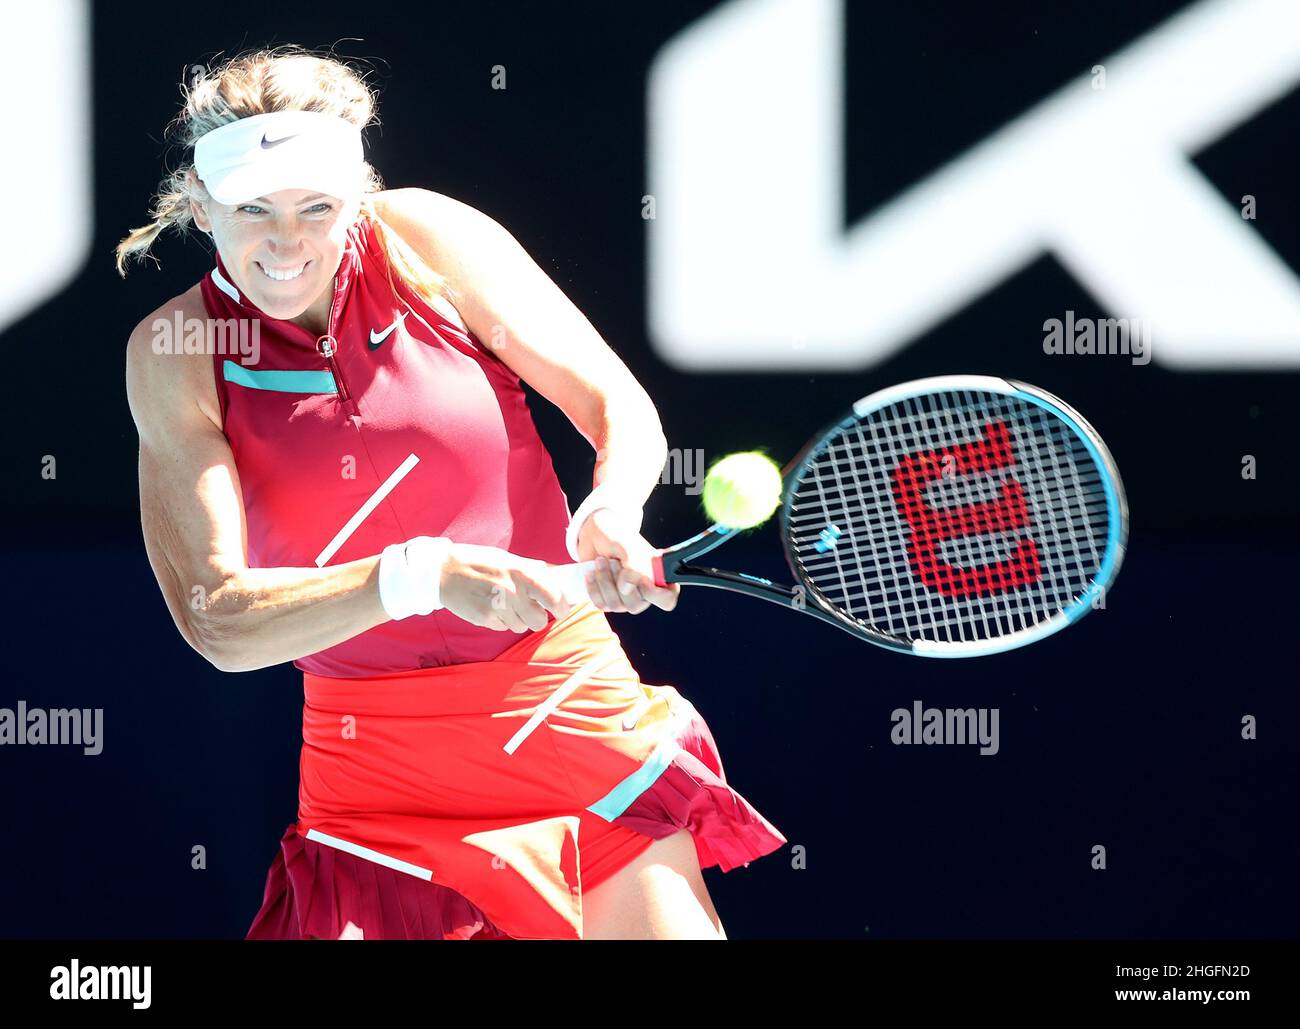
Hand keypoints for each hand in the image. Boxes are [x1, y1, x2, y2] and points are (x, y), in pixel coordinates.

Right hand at [439, 542, 573, 631]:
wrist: (443, 571)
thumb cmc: (479, 562)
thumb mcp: (508, 559)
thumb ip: (534, 569)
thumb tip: (559, 576)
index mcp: (522, 572)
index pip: (554, 597)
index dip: (562, 607)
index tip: (561, 609)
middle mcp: (512, 591)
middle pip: (539, 621)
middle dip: (536, 617)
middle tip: (529, 607)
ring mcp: (497, 607)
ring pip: (520, 626)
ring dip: (516, 618)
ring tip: (503, 602)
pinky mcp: (484, 619)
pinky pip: (503, 627)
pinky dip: (500, 621)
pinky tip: (490, 606)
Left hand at [575, 508, 680, 613]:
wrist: (596, 535)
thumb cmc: (618, 538)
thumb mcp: (628, 548)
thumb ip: (635, 569)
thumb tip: (626, 589)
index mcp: (658, 577)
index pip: (667, 600)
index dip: (655, 595)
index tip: (642, 581)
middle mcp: (644, 592)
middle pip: (635, 606)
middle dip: (619, 581)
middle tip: (614, 560)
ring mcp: (625, 599)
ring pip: (615, 605)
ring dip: (605, 580)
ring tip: (601, 560)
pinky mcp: (607, 600)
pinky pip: (601, 605)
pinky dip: (593, 587)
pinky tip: (592, 572)